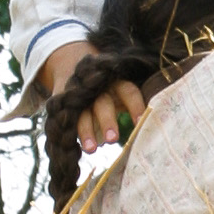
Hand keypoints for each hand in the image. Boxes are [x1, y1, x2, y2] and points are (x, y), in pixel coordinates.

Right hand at [38, 41, 148, 155]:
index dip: (135, 107)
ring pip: (83, 112)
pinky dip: (69, 130)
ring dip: (86, 131)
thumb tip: (149, 133)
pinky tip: (70, 144)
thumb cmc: (108, 88)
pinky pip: (66, 116)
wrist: (71, 64)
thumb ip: (133, 106)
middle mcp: (98, 87)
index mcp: (117, 82)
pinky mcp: (64, 100)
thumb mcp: (120, 91)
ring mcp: (79, 94)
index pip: (129, 92)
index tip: (140, 123)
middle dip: (108, 121)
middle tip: (113, 140)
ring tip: (91, 150)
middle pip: (103, 103)